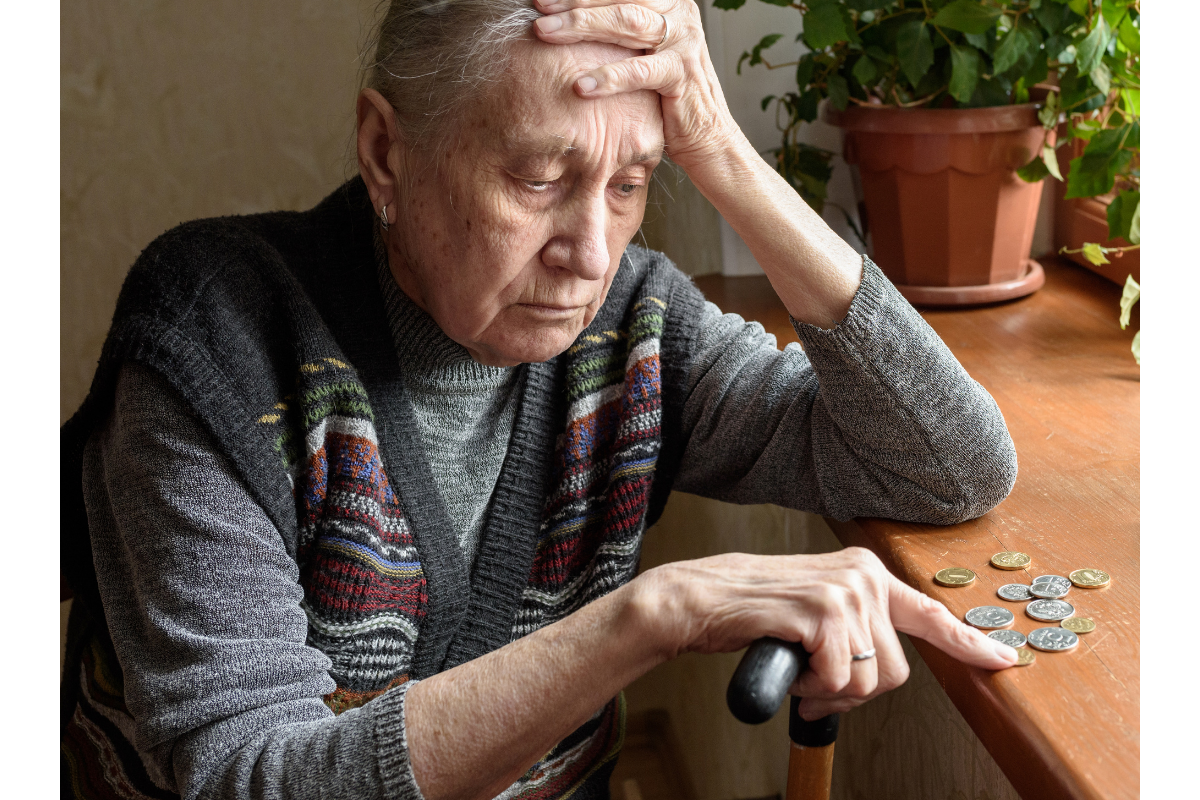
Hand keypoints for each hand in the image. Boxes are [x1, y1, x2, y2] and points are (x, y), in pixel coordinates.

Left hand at [533, 0, 741, 172]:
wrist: (706, 136)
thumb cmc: (665, 97)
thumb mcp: (642, 54)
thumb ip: (617, 32)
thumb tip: (565, 19)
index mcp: (668, 3)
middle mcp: (680, 13)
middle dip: (575, 3)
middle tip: (538, 9)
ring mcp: (685, 41)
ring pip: (628, 23)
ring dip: (582, 26)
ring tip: (546, 33)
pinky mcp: (683, 73)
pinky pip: (640, 71)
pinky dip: (608, 77)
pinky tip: (580, 85)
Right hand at [634, 547, 1017, 719]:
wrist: (700, 599)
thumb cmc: (754, 611)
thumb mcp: (815, 610)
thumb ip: (854, 628)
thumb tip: (880, 670)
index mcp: (866, 573)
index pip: (929, 613)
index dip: (969, 642)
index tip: (1002, 659)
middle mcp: (862, 576)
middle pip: (895, 670)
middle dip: (856, 692)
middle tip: (816, 683)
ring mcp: (844, 592)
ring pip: (868, 680)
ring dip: (829, 692)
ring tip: (797, 670)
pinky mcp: (822, 612)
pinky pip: (838, 679)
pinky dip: (811, 689)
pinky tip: (788, 667)